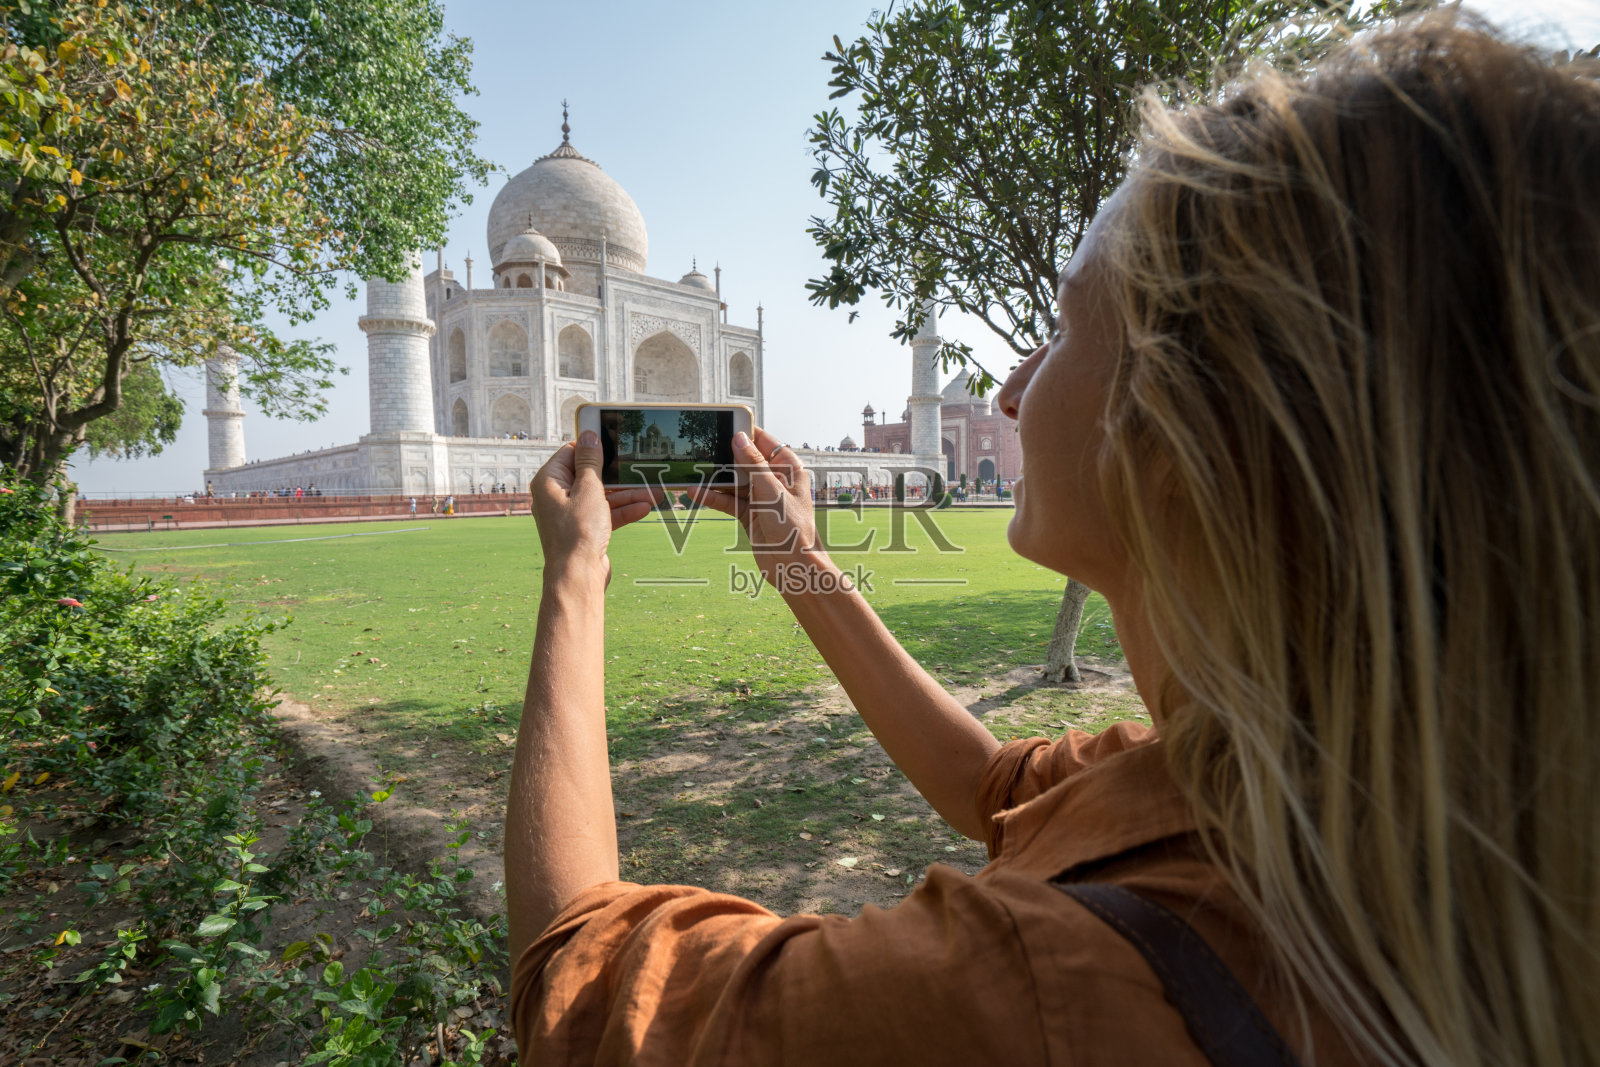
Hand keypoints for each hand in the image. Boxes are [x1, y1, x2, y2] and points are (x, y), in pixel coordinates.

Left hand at [530, 430, 659, 578]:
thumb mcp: (589, 489)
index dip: (593, 448)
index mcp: (549, 481)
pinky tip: (644, 508)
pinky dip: (622, 511)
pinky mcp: (583, 529)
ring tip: (653, 492)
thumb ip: (591, 462)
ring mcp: (570, 513)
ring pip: (601, 496)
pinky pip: (604, 513)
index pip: (571, 453)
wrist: (578, 576)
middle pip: (590, 475)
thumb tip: (588, 436)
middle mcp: (556, 496)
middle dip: (617, 475)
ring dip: (626, 495)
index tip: (615, 441)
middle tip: (638, 467)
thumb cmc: (577, 533)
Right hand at [690, 427, 827, 583]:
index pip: (765, 442)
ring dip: (715, 478)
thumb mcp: (771, 492)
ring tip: (693, 471)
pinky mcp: (750, 513)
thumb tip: (740, 439)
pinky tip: (696, 493)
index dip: (746, 432)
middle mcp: (775, 480)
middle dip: (724, 456)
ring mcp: (761, 497)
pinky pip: (729, 500)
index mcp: (789, 469)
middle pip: (745, 460)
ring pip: (734, 481)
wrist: (793, 566)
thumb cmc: (793, 529)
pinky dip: (714, 497)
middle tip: (702, 448)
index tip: (725, 423)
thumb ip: (754, 465)